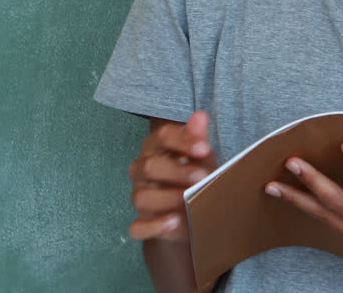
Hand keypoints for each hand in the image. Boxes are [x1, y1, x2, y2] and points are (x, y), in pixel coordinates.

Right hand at [127, 110, 216, 240]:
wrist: (193, 211)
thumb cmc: (194, 176)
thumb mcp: (201, 157)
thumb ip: (198, 138)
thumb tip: (200, 115)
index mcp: (156, 148)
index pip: (162, 136)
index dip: (183, 140)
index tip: (204, 148)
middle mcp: (142, 170)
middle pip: (149, 166)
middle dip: (177, 171)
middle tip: (202, 177)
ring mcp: (140, 196)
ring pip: (141, 197)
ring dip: (167, 199)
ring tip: (189, 202)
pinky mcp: (142, 223)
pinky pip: (137, 227)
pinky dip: (154, 226)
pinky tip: (173, 222)